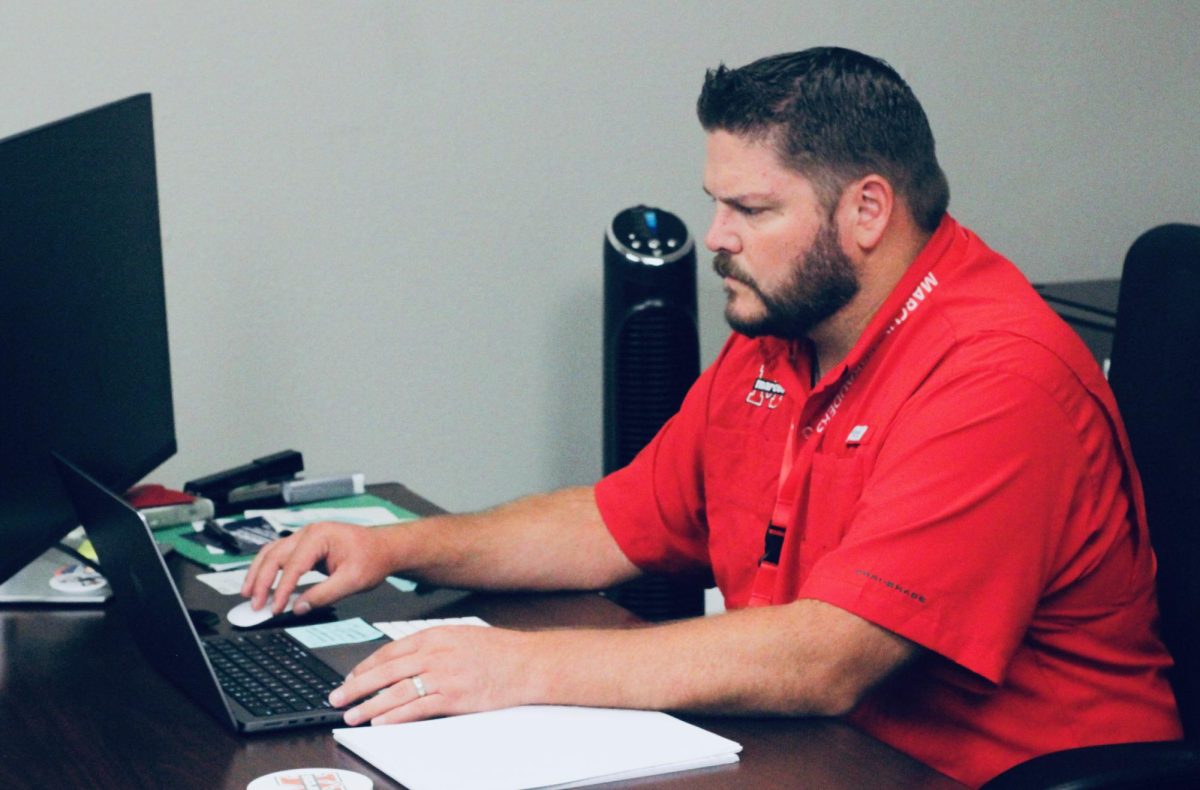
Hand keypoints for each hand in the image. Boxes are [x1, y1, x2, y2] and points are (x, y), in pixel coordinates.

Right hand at [240, 521, 394, 614]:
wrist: (384, 548)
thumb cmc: (373, 558)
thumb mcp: (354, 581)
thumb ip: (325, 595)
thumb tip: (299, 607)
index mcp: (320, 536)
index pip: (293, 565)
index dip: (281, 589)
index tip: (275, 608)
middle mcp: (308, 533)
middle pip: (274, 555)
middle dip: (260, 581)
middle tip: (253, 603)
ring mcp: (305, 538)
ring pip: (271, 553)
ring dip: (257, 573)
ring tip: (247, 593)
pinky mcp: (305, 546)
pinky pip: (279, 555)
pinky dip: (267, 570)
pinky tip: (260, 583)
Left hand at [329, 625, 539, 724]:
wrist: (527, 663)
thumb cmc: (499, 651)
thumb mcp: (460, 636)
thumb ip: (433, 645)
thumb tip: (406, 658)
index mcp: (434, 635)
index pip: (390, 651)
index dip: (365, 665)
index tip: (350, 676)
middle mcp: (435, 653)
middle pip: (385, 671)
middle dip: (356, 685)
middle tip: (336, 696)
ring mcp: (444, 675)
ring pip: (396, 691)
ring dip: (369, 705)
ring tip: (351, 715)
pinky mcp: (454, 697)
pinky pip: (417, 708)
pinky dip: (395, 716)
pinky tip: (381, 722)